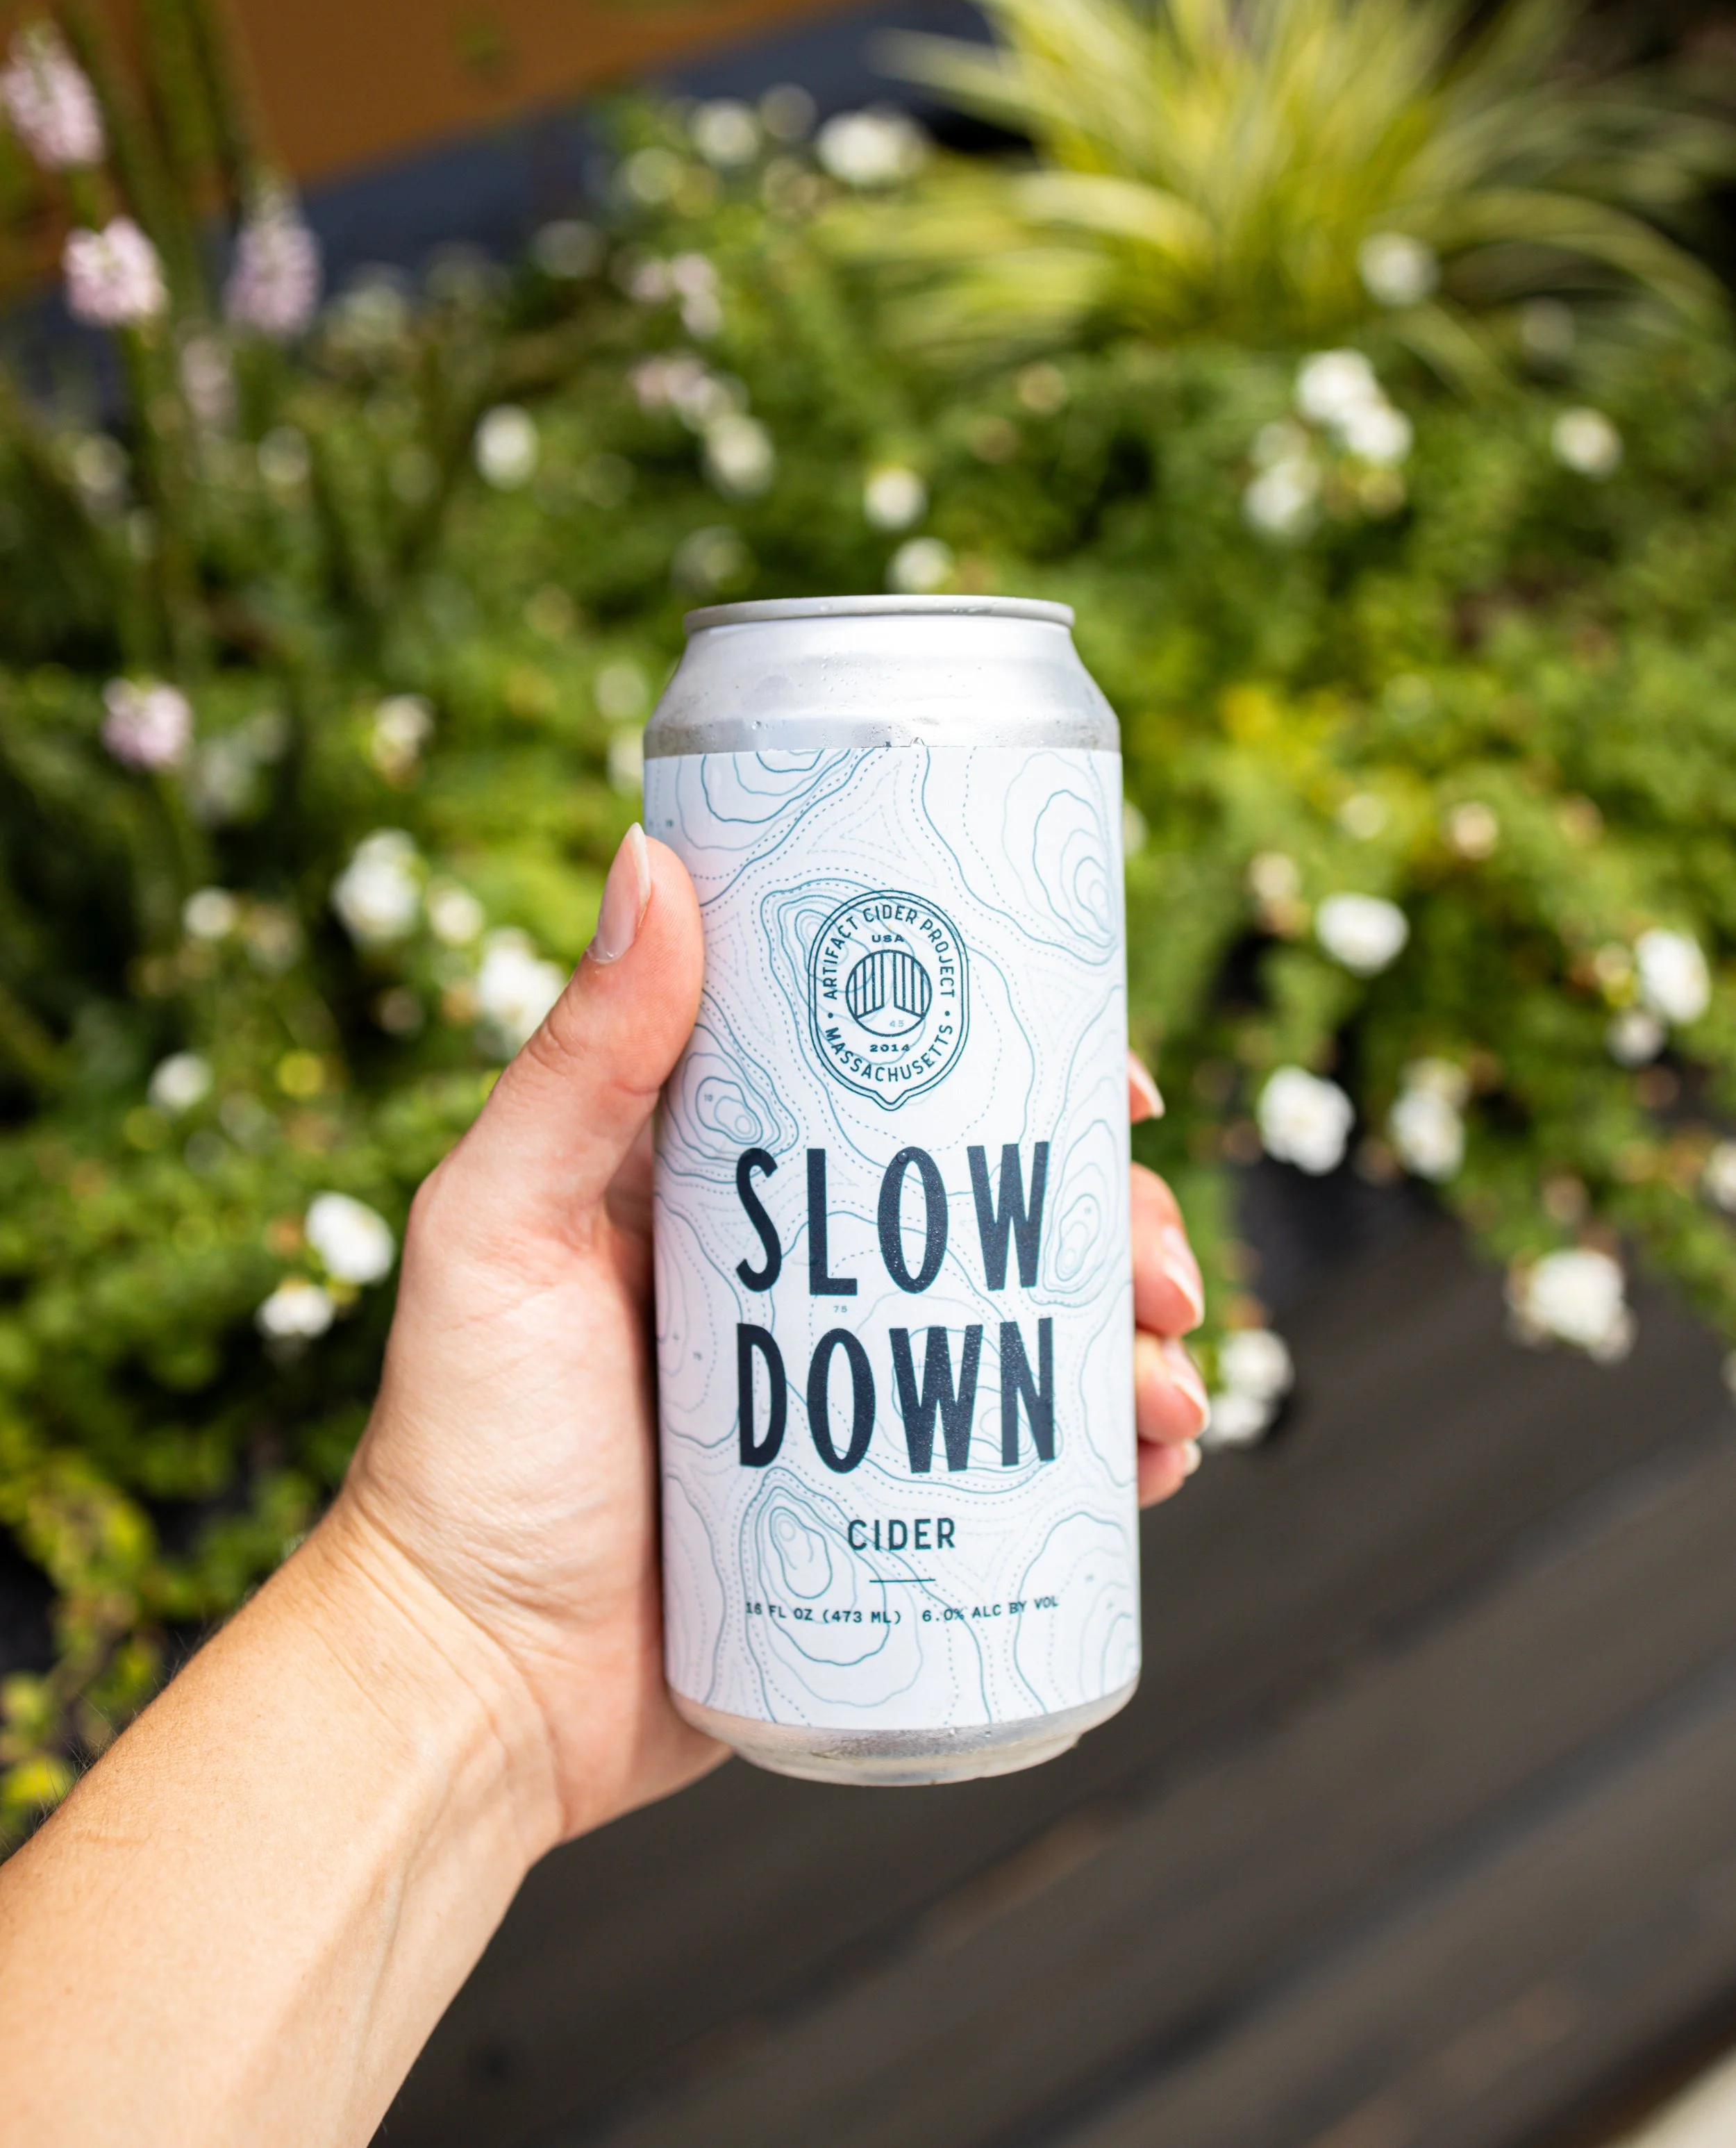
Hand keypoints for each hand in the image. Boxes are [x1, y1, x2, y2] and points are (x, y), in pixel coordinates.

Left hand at [331, 828, 1208, 1847]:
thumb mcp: (500, 1234)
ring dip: (1131, 1336)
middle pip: (1000, 1206)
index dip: (1030, 1066)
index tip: (1117, 1080)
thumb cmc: (459, 1453)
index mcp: (732, 1179)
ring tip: (1165, 1382)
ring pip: (1033, 1330)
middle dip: (1113, 1220)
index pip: (905, 1081)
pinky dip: (1105, 1453)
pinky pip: (1022, 1464)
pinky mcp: (881, 1512)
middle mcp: (805, 1272)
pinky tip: (1155, 1460)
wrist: (469, 1692)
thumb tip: (656, 860)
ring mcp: (851, 1396)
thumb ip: (573, 1065)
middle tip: (1159, 1269)